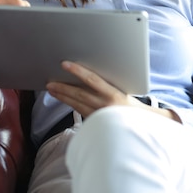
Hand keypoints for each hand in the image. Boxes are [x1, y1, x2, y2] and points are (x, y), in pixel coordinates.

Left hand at [47, 61, 180, 121]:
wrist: (143, 128)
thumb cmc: (134, 107)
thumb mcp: (126, 92)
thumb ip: (109, 84)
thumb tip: (92, 73)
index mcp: (114, 96)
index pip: (92, 80)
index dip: (78, 71)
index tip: (65, 64)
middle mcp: (105, 107)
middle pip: (79, 94)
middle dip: (62, 87)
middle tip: (49, 82)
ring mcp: (99, 117)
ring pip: (76, 105)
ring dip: (62, 96)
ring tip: (52, 89)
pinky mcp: (96, 124)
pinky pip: (81, 112)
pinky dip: (71, 104)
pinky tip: (65, 100)